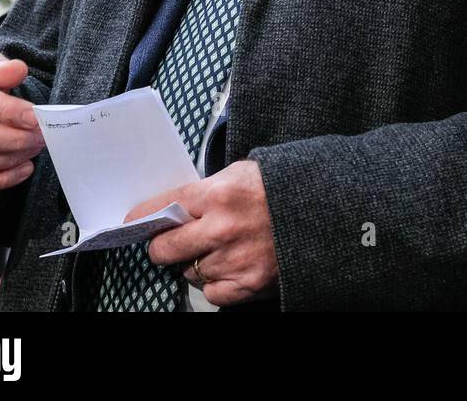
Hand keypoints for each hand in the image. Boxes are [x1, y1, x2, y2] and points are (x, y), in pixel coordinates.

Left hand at [126, 160, 278, 307]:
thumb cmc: (289, 187)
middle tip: (170, 241)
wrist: (332, 210)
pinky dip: (217, 283)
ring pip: (189, 272)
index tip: (134, 221)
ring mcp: (235, 260)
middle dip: (163, 245)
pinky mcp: (249, 284)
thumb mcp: (247, 172)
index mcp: (221, 193)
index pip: (164, 206)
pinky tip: (231, 265)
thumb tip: (178, 207)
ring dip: (197, 262)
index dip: (144, 215)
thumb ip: (210, 190)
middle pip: (164, 248)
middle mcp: (222, 229)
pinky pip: (213, 293)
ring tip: (219, 248)